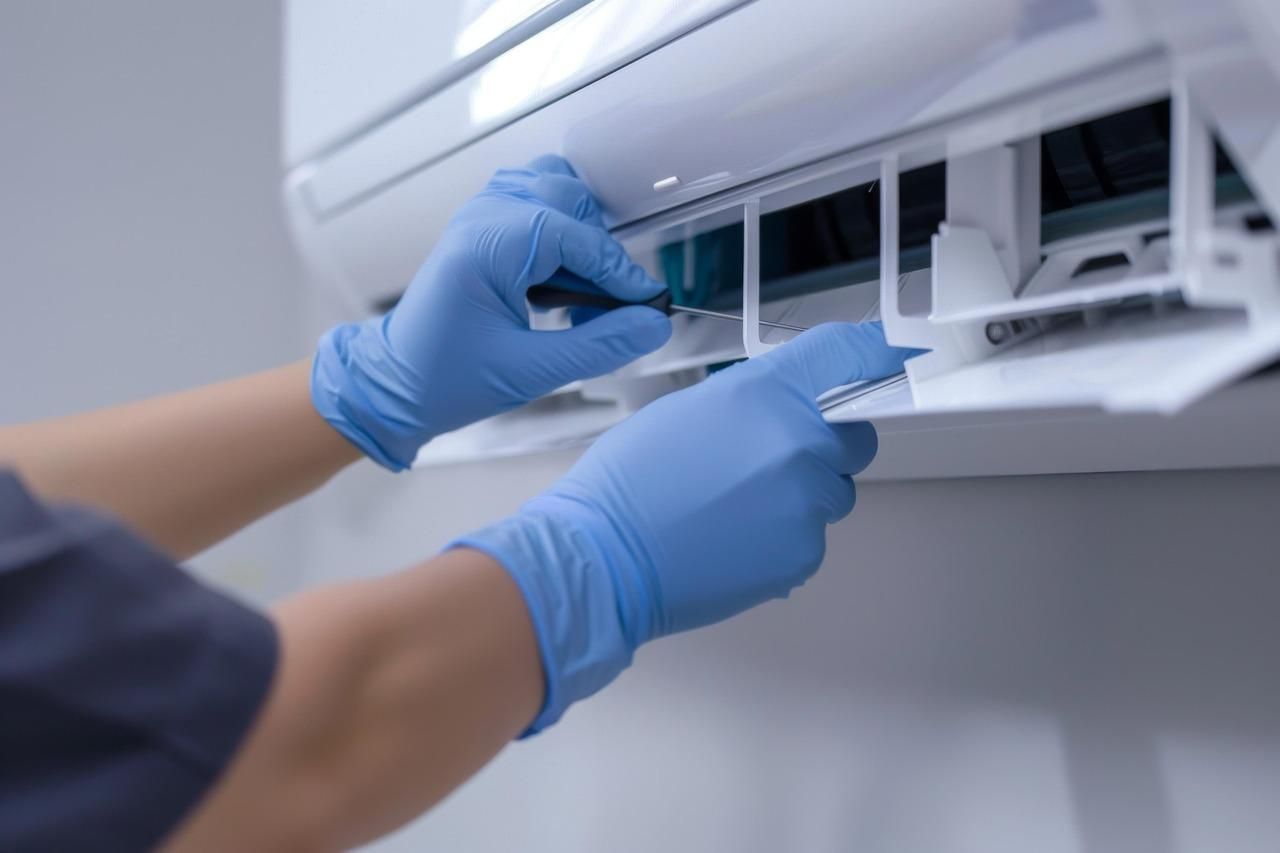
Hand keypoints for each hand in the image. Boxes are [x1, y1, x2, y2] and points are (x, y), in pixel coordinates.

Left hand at [311, 155, 671, 469]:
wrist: (396, 384)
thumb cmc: (447, 378)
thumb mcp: (530, 372)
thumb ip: (599, 346)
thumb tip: (652, 325)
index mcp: (486, 246)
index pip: (575, 236)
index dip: (618, 271)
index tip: (647, 305)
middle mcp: (481, 218)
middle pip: (568, 199)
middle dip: (599, 252)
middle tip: (609, 308)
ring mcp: (480, 215)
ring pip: (554, 190)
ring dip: (580, 233)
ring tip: (581, 291)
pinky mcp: (483, 226)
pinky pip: (535, 201)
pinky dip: (561, 228)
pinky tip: (561, 277)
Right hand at [455, 322, 916, 730]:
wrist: (605, 557)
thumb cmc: (629, 484)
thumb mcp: (688, 408)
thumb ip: (753, 399)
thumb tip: (786, 405)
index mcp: (766, 394)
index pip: (845, 355)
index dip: (872, 354)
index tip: (891, 356)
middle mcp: (798, 443)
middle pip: (856, 436)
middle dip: (825, 445)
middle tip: (770, 462)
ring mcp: (806, 502)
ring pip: (834, 492)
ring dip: (802, 496)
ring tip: (737, 508)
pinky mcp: (803, 553)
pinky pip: (812, 537)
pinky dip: (784, 539)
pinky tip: (734, 538)